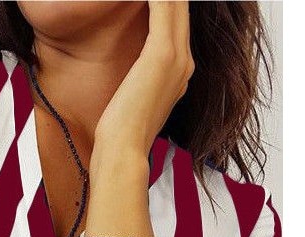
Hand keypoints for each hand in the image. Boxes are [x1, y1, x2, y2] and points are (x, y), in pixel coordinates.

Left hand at [93, 0, 193, 162]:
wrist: (123, 153)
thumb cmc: (120, 133)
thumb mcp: (134, 99)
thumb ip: (141, 79)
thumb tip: (134, 74)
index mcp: (180, 72)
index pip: (177, 22)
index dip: (169, 0)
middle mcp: (185, 61)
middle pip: (182, 6)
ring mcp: (177, 57)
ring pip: (175, 2)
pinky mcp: (162, 54)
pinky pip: (162, 5)